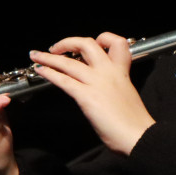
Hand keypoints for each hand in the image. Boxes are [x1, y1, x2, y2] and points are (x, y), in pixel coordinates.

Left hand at [29, 32, 153, 155]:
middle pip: (87, 44)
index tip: (94, 43)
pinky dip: (49, 73)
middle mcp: (109, 72)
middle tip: (57, 47)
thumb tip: (100, 89)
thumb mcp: (126, 96)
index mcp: (122, 72)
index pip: (117, 43)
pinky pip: (64, 80)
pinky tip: (41, 70)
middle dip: (69, 42)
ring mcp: (97, 83)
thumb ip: (113, 87)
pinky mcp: (87, 96)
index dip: (104, 38)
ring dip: (49, 56)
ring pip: (68, 62)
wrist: (139, 136)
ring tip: (36, 55)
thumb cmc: (135, 123)